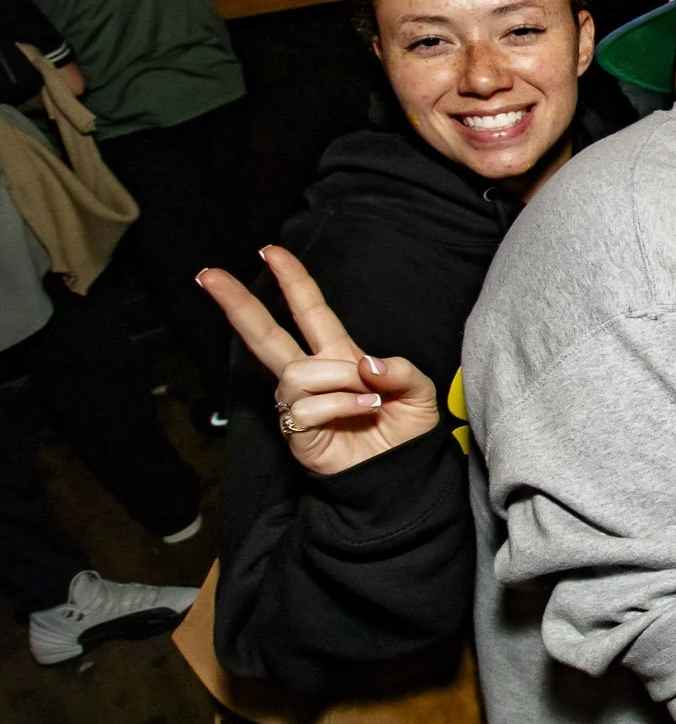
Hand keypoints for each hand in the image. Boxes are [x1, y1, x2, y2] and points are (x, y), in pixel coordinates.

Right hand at [197, 246, 439, 475]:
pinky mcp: (296, 432)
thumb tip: (363, 363)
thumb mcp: (419, 390)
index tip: (271, 251)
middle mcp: (312, 374)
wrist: (401, 472)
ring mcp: (300, 403)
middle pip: (266, 335)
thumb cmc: (405, 429)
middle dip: (237, 304)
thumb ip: (400, 369)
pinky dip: (339, 406)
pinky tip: (362, 411)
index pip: (310, 310)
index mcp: (339, 354)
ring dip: (339, 379)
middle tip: (209, 275)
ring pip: (298, 373)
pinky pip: (304, 408)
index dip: (293, 280)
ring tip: (369, 398)